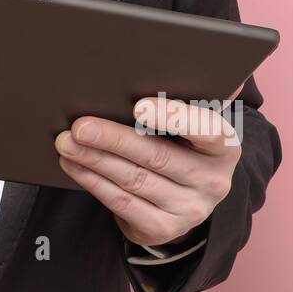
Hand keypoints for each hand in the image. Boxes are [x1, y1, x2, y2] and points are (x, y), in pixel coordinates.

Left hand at [53, 94, 240, 248]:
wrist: (182, 196)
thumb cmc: (181, 144)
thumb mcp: (191, 123)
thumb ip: (187, 100)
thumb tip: (172, 62)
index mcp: (225, 146)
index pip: (206, 130)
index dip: (172, 116)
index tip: (138, 106)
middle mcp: (213, 181)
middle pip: (158, 156)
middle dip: (113, 138)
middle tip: (80, 125)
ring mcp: (190, 210)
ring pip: (134, 180)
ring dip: (94, 159)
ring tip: (67, 142)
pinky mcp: (164, 229)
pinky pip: (122, 203)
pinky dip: (93, 182)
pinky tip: (74, 165)